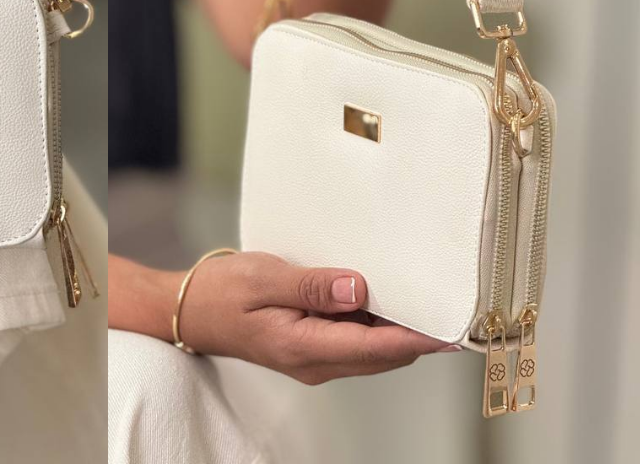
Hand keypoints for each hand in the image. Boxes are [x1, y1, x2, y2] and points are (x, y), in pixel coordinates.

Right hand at [178, 252, 452, 384]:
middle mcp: (315, 362)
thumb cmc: (220, 292)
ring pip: (371, 348)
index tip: (451, 327)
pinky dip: (374, 323)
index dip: (418, 337)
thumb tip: (358, 288)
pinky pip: (353, 340)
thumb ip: (311, 285)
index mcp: (304, 347)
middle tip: (451, 305)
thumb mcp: (263, 278)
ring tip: (424, 296)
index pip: (377, 346)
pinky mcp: (309, 346)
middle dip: (418, 334)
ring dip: (397, 328)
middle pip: (383, 353)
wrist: (188, 309)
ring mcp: (313, 358)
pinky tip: (381, 296)